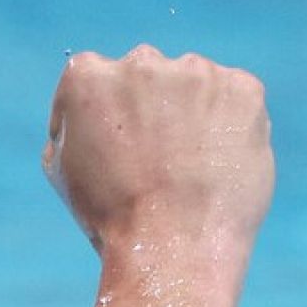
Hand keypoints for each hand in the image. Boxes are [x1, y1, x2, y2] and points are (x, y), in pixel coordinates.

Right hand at [42, 45, 273, 284]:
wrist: (172, 244)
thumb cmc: (110, 216)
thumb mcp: (63, 167)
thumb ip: (74, 123)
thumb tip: (92, 111)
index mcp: (88, 76)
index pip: (95, 75)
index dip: (103, 114)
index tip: (111, 146)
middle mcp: (140, 62)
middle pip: (146, 74)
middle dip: (149, 106)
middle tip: (154, 158)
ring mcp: (196, 72)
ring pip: (193, 84)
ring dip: (191, 112)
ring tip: (189, 167)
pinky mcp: (242, 88)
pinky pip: (235, 98)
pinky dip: (229, 124)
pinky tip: (215, 163)